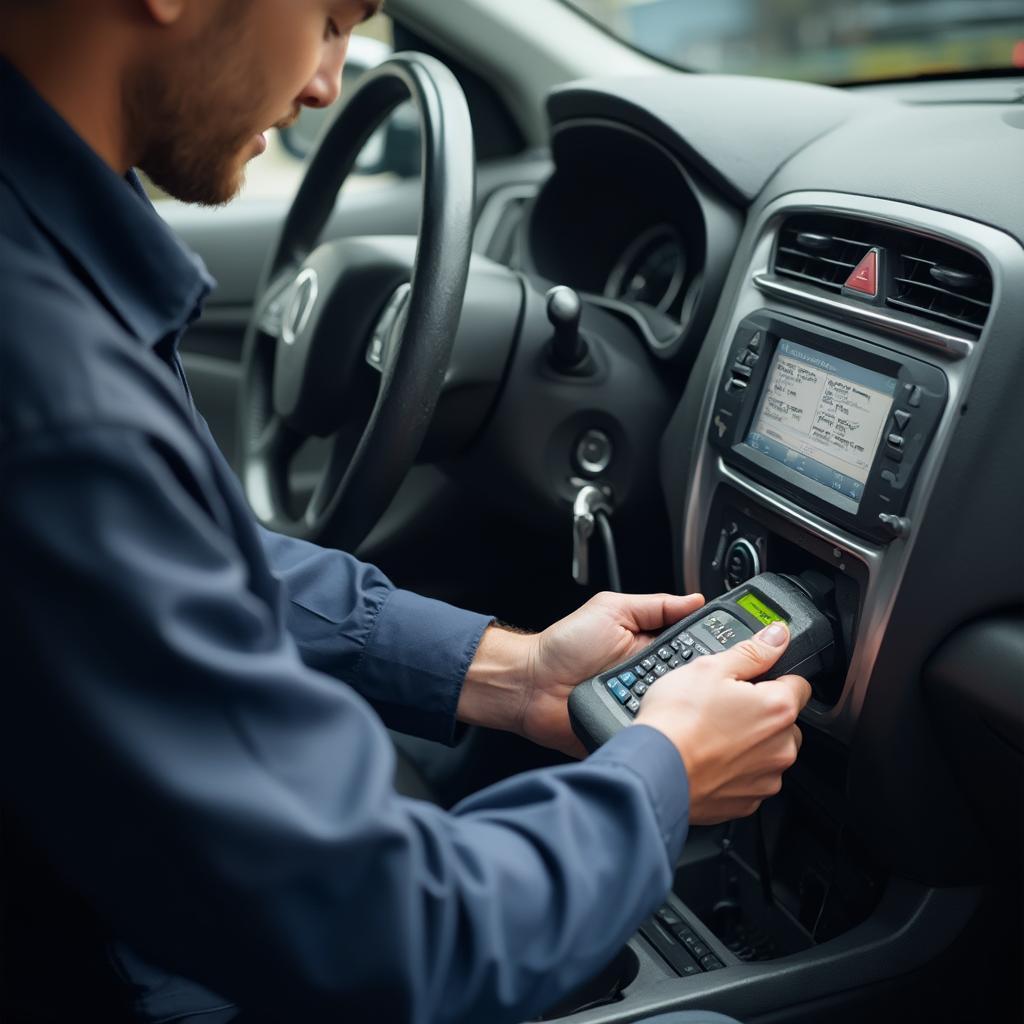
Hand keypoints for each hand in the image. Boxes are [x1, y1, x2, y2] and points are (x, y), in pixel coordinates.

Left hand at [520, 591, 706, 756]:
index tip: (722, 647)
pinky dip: (657, 728)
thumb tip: (694, 599)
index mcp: (651, 648)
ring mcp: (642, 706)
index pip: (693, 649)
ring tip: (668, 695)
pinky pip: (654, 734)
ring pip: (677, 710)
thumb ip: (654, 605)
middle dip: (693, 678)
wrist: (531, 685)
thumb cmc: (564, 647)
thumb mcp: (611, 610)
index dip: (708, 649)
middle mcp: (651, 678)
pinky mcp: (631, 730)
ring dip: (675, 703)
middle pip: (690, 682)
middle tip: (685, 671)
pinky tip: (656, 721)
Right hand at [635, 622, 811, 823]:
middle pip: (784, 720)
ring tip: (709, 734)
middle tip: (721, 707)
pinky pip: (750, 779)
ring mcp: (766, 778)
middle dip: (760, 712)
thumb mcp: (709, 668)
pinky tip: (707, 757)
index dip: (773, 677)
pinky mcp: (748, 803)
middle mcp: (781, 747)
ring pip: (768, 752)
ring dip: (748, 743)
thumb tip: (777, 636)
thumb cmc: (677, 721)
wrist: (652, 771)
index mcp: (778, 708)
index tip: (750, 681)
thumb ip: (751, 652)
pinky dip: (734, 770)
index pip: (799, 683)